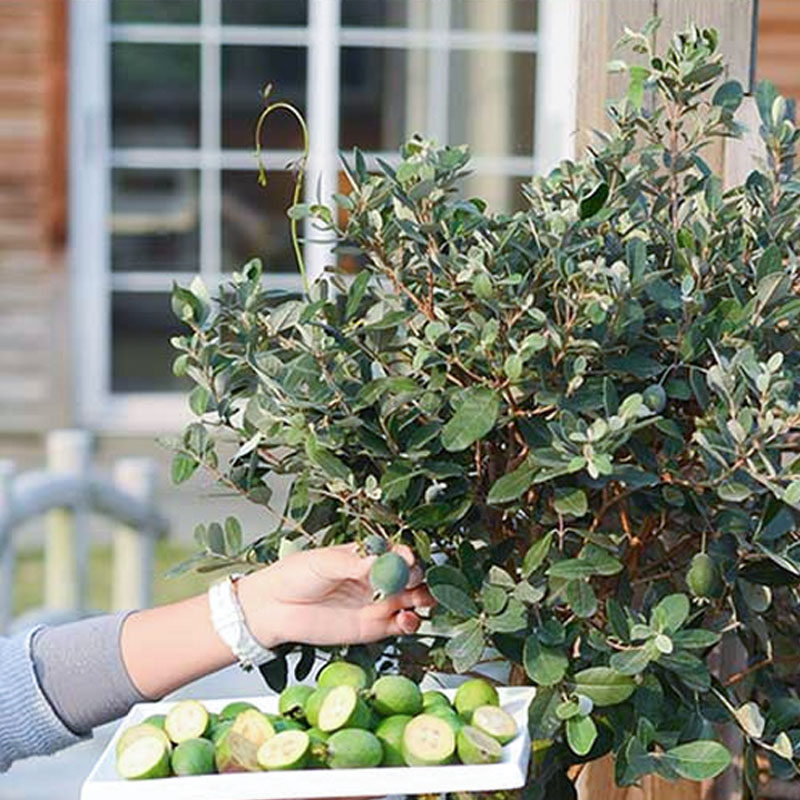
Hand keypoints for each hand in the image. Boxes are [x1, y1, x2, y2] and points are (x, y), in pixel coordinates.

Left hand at [237, 544, 433, 648]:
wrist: (273, 608)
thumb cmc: (295, 576)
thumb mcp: (323, 562)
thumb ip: (352, 564)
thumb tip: (378, 560)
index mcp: (366, 556)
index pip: (396, 552)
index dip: (406, 555)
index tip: (407, 558)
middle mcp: (376, 579)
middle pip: (410, 576)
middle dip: (419, 577)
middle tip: (414, 580)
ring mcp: (377, 603)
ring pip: (412, 600)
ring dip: (423, 599)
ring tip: (420, 600)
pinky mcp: (373, 628)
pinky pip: (401, 625)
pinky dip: (411, 623)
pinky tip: (408, 619)